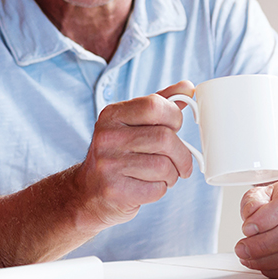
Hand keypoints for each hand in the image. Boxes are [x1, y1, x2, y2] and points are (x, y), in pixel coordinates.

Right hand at [73, 81, 196, 227]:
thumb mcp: (132, 123)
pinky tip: (150, 186)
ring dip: (173, 174)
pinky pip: (157, 189)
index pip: (155, 105)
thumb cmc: (119, 153)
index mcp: (112, 115)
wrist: (89, 191)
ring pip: (164, 166)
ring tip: (164, 175)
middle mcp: (107, 137)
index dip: (174, 117)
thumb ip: (159, 104)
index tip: (176, 128)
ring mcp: (108, 165)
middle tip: (182, 162)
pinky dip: (161, 189)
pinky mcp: (115, 190)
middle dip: (182, 154)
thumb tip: (188, 87)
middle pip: (165, 138)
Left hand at [235, 175, 277, 278]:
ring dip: (266, 259)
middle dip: (263, 243)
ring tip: (247, 256)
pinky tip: (261, 263)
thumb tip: (251, 218)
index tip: (247, 228)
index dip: (266, 218)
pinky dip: (275, 270)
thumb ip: (253, 202)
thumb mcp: (263, 193)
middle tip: (242, 247)